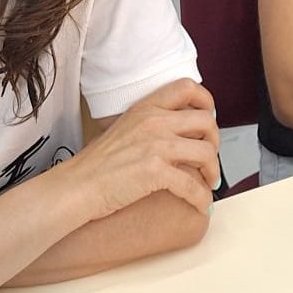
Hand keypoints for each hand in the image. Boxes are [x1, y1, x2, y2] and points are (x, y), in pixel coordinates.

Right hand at [54, 78, 219, 221]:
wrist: (77, 186)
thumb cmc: (96, 165)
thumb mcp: (124, 129)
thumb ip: (150, 125)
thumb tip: (176, 134)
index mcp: (146, 107)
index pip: (188, 87)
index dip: (207, 103)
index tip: (209, 122)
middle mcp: (154, 121)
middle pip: (206, 121)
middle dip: (215, 142)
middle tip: (210, 159)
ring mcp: (156, 145)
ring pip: (206, 152)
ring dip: (213, 171)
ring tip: (208, 183)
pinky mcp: (155, 171)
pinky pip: (193, 185)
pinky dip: (202, 198)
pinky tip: (200, 205)